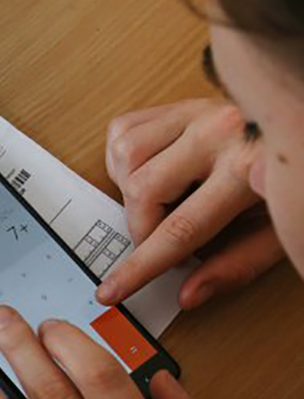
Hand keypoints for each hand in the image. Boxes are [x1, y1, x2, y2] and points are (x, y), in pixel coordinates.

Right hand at [97, 98, 284, 309]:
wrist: (301, 130)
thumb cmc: (288, 181)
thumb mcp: (276, 231)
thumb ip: (235, 265)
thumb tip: (188, 294)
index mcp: (246, 168)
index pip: (181, 228)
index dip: (142, 266)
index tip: (114, 290)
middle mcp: (217, 132)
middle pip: (143, 190)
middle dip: (140, 227)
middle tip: (155, 237)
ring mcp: (195, 112)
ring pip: (126, 157)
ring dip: (129, 188)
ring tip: (158, 199)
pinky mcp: (178, 104)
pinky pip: (123, 131)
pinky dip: (124, 160)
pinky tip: (151, 171)